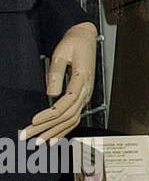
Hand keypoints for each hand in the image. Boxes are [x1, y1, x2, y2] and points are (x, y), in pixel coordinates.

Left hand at [26, 22, 97, 143]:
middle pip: (68, 115)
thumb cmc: (74, 44)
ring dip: (56, 132)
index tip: (34, 121)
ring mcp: (86, 95)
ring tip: (40, 142)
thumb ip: (56, 73)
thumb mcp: (61, 53)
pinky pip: (76, 117)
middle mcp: (86, 90)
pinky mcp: (83, 97)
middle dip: (48, 128)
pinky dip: (65, 129)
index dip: (50, 114)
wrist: (86, 38)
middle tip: (29, 137)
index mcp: (82, 79)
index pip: (66, 102)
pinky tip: (55, 137)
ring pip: (72, 119)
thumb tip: (51, 93)